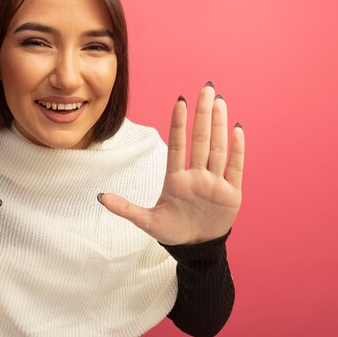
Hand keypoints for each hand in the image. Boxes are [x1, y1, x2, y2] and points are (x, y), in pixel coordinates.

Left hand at [99, 82, 244, 244]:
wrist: (196, 247)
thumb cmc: (171, 230)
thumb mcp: (146, 222)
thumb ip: (125, 209)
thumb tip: (100, 197)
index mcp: (176, 180)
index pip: (177, 146)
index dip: (179, 124)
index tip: (179, 102)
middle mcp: (196, 176)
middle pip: (200, 140)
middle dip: (203, 114)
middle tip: (206, 88)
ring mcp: (214, 183)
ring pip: (218, 149)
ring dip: (219, 125)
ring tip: (219, 102)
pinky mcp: (231, 194)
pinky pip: (235, 168)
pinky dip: (237, 150)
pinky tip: (237, 130)